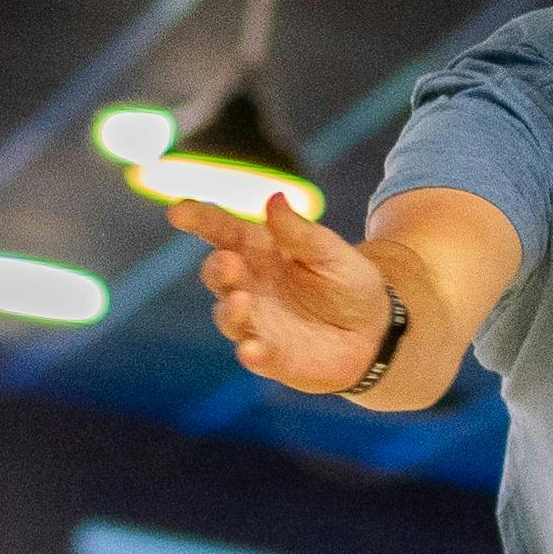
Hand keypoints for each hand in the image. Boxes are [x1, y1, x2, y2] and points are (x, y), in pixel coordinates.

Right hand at [181, 194, 387, 393]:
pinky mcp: (270, 355)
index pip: (222, 231)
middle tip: (230, 263)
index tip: (178, 214)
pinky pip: (252, 354)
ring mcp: (256, 321)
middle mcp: (249, 284)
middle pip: (217, 273)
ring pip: (227, 315)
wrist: (374, 332)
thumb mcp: (331, 252)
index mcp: (259, 250)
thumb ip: (300, 232)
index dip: (198, 220)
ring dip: (230, 310)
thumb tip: (274, 199)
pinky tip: (252, 349)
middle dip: (218, 268)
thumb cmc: (348, 283)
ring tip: (243, 300)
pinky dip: (250, 352)